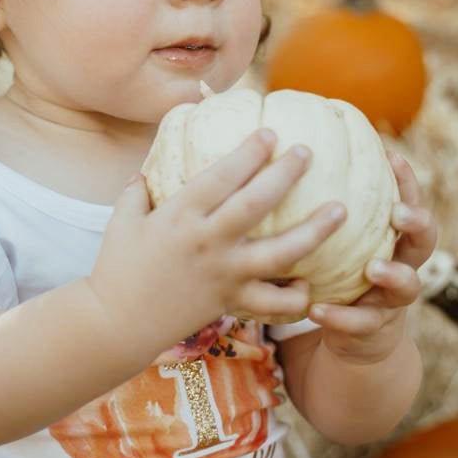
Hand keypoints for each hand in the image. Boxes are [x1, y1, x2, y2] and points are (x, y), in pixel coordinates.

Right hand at [87, 128, 347, 353]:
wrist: (116, 324)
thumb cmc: (117, 268)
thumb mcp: (122, 220)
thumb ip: (139, 189)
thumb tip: (150, 166)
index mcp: (179, 215)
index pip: (221, 175)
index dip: (249, 152)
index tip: (271, 133)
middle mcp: (206, 241)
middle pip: (256, 204)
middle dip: (286, 174)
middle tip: (308, 153)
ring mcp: (223, 273)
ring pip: (280, 252)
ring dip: (315, 231)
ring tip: (341, 211)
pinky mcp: (231, 302)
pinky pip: (273, 303)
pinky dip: (296, 296)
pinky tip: (312, 283)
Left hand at [306, 148, 437, 364]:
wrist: (352, 337)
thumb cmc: (338, 274)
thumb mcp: (335, 244)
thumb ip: (323, 214)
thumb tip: (287, 164)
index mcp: (394, 239)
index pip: (408, 202)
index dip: (406, 181)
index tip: (392, 155)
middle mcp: (402, 265)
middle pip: (425, 241)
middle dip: (416, 223)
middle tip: (397, 213)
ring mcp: (392, 300)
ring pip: (408, 286)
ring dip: (393, 275)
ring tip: (373, 269)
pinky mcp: (372, 329)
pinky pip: (361, 323)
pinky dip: (340, 317)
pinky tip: (316, 309)